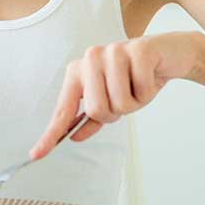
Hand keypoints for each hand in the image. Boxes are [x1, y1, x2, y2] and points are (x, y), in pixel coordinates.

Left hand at [28, 31, 202, 158]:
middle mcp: (91, 58)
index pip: (63, 109)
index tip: (37, 154)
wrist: (168, 55)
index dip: (51, 134)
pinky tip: (150, 77)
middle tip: (127, 95)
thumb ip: (92, 118)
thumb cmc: (135, 78)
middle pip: (97, 110)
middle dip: (117, 112)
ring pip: (120, 102)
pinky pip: (142, 91)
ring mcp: (113, 51)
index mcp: (79, 72)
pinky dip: (149, 92)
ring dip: (135, 102)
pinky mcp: (138, 50)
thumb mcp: (112, 100)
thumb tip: (75, 136)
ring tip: (138, 85)